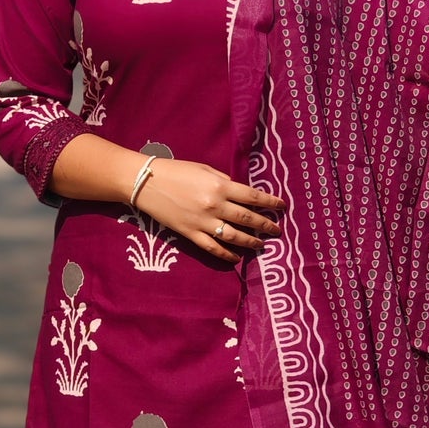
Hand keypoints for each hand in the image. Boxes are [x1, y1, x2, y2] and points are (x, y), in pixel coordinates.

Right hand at [134, 157, 284, 261]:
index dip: (270, 203)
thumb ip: (224, 181)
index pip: (253, 197)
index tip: (282, 207)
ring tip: (262, 245)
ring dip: (251, 242)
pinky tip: (236, 258)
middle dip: (265, 225)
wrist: (146, 182)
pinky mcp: (190, 233)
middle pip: (247, 219)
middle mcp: (215, 205)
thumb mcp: (204, 169)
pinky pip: (213, 248)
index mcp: (220, 186)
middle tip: (277, 230)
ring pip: (234, 237)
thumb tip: (241, 192)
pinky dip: (226, 255)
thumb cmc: (176, 171)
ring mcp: (203, 222)